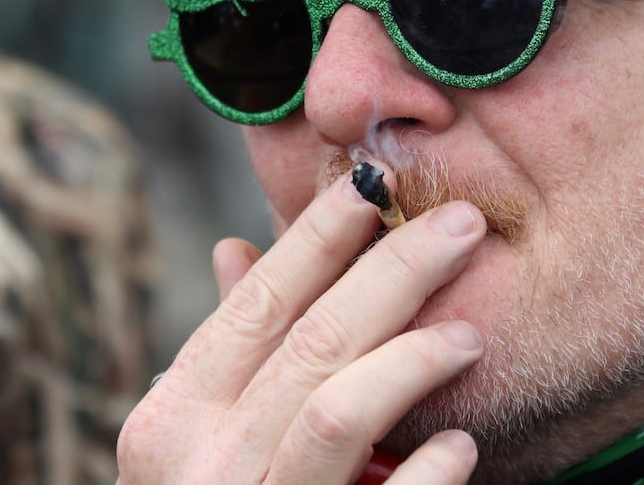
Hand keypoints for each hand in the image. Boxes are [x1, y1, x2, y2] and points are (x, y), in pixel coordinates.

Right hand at [116, 167, 486, 482]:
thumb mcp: (199, 439)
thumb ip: (228, 353)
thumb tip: (232, 250)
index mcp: (171, 419)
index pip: (256, 304)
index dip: (320, 239)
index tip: (377, 187)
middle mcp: (197, 464)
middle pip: (311, 342)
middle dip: (394, 271)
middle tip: (463, 225)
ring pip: (337, 411)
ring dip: (414, 360)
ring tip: (471, 334)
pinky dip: (426, 474)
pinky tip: (459, 446)